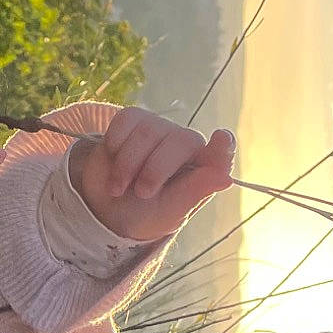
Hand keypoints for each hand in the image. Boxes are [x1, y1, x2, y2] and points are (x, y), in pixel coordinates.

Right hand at [70, 107, 234, 242]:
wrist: (106, 209)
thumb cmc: (146, 213)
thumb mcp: (170, 211)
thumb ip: (196, 192)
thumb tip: (226, 179)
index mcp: (203, 168)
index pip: (220, 153)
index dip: (223, 146)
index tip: (222, 139)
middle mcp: (185, 143)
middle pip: (178, 140)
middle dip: (153, 171)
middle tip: (141, 194)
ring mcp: (160, 128)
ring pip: (147, 131)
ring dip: (127, 165)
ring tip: (119, 188)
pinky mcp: (134, 120)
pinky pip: (126, 121)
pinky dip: (115, 144)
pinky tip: (114, 159)